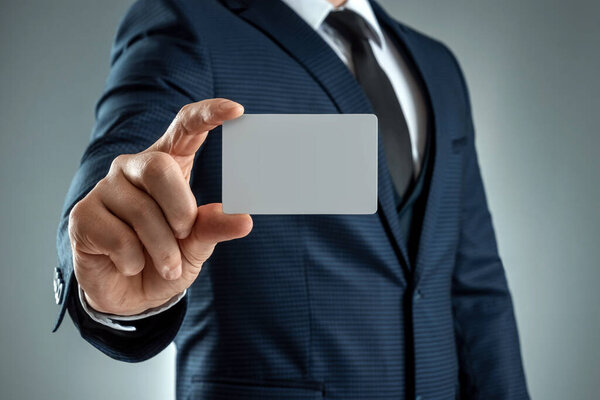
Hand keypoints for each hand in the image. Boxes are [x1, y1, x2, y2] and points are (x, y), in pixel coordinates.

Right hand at [68, 98, 251, 314]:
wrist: (131, 294)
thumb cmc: (166, 258)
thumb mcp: (196, 244)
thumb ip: (213, 228)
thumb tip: (244, 220)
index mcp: (168, 164)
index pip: (184, 126)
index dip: (207, 114)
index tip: (236, 110)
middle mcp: (133, 167)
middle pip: (159, 168)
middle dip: (180, 210)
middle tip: (184, 235)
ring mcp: (105, 189)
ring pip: (142, 211)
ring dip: (163, 250)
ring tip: (166, 265)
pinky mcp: (83, 215)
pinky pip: (119, 238)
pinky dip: (136, 261)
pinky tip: (131, 264)